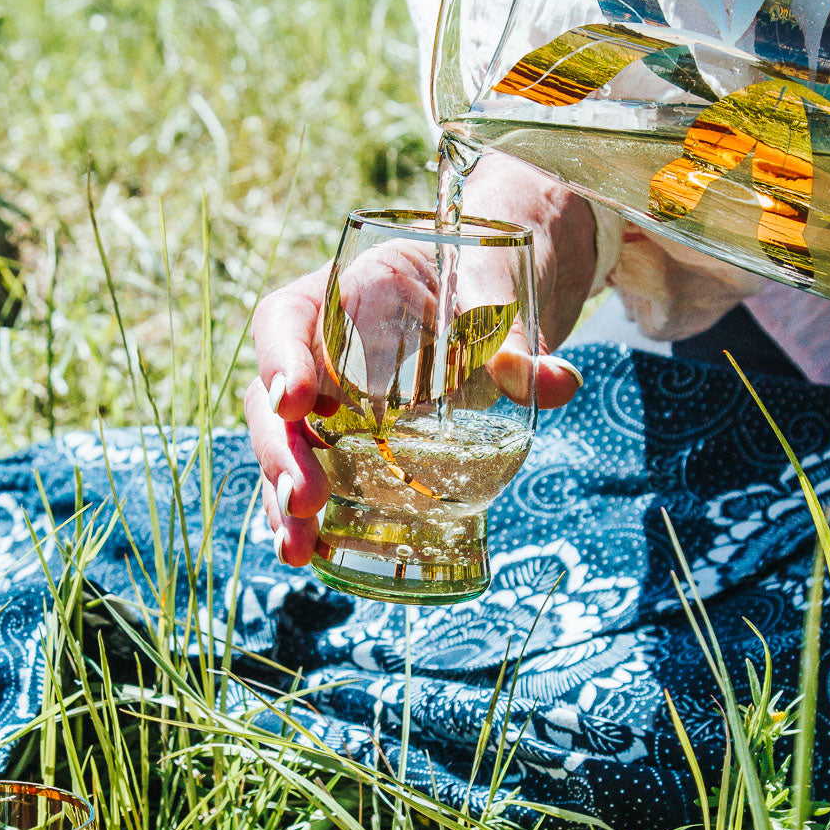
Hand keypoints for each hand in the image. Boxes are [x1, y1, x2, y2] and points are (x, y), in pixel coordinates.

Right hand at [246, 153, 597, 566]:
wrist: (498, 294)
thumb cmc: (485, 275)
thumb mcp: (499, 289)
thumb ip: (516, 332)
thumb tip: (554, 381)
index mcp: (344, 290)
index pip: (287, 317)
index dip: (281, 357)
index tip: (295, 400)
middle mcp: (323, 346)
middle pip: (274, 397)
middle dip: (281, 451)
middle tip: (305, 498)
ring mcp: (335, 396)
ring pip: (288, 444)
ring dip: (283, 496)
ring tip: (296, 548)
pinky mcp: (355, 436)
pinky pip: (323, 470)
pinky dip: (316, 514)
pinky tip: (313, 553)